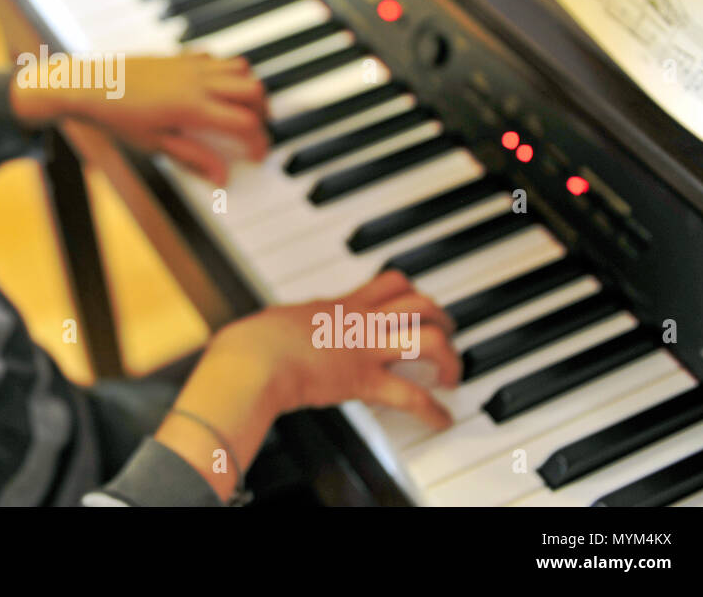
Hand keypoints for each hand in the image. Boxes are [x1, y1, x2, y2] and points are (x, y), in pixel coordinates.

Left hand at [71, 51, 270, 185]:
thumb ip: (193, 158)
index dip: (258, 141)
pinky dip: (227, 71)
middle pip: (253, 90)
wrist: (89, 86)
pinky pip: (217, 57)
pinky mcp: (180, 56)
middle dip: (262, 113)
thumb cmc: (117, 117)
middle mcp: (197, 81)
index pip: (243, 123)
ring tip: (241, 109)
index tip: (257, 154)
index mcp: (193, 107)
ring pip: (241, 68)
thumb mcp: (155, 144)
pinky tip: (217, 87)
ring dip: (248, 88)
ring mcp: (190, 65)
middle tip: (254, 131)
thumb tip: (222, 176)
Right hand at [209, 270, 461, 429]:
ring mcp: (364, 350)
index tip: (417, 306)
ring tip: (451, 374)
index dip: (412, 292)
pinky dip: (432, 410)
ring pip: (428, 339)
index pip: (388, 283)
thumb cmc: (251, 343)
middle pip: (419, 302)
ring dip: (449, 357)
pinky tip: (441, 420)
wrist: (251, 360)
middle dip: (441, 318)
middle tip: (446, 335)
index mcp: (339, 306)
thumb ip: (292, 323)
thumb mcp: (278, 320)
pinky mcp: (363, 381)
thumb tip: (280, 327)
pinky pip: (411, 395)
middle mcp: (358, 321)